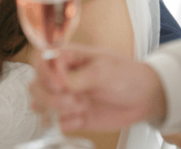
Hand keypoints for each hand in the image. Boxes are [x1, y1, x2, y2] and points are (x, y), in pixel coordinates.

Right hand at [29, 43, 166, 131]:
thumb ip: (78, 77)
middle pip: (36, 84)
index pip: (41, 59)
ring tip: (78, 108)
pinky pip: (57, 123)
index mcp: (69, 57)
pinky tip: (82, 118)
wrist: (145, 98)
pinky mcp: (73, 116)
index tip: (60, 84)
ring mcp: (67, 97)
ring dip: (54, 110)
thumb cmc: (127, 75)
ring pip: (41, 104)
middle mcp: (63, 76)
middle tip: (72, 100)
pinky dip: (65, 123)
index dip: (44, 73)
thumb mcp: (104, 71)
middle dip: (50, 96)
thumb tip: (55, 82)